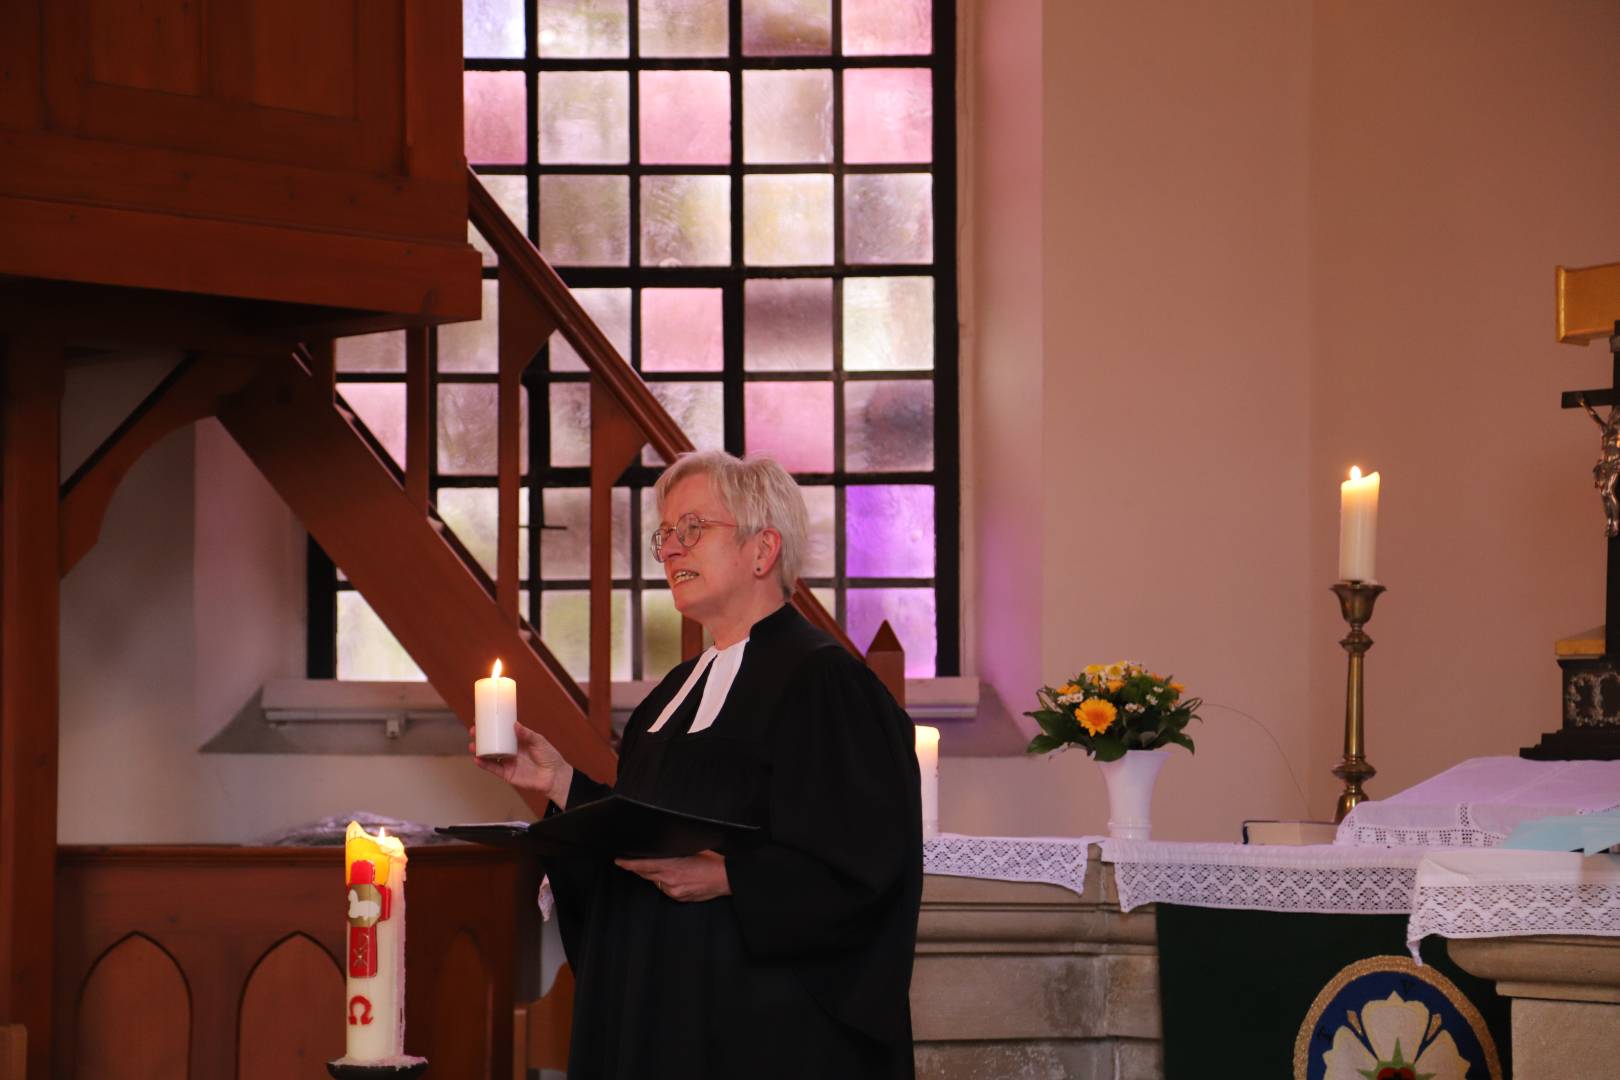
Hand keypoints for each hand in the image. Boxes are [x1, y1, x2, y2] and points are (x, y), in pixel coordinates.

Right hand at [468, 721, 574, 807]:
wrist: (554, 776)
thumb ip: (527, 734)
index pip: (501, 732)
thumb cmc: (549, 756)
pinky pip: (493, 769)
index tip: (480, 719)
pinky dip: (484, 765)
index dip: (491, 726)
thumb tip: (515, 725)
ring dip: (479, 751)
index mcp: (517, 740)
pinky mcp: (507, 774)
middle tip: (473, 731)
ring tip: (472, 746)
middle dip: (481, 738)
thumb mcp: (539, 741)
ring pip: (489, 756)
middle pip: (491, 743)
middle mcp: (510, 751)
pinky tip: (477, 759)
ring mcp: (507, 762)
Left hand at [614, 851, 730, 902]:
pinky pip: (667, 889)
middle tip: (630, 861)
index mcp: (672, 865)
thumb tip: (663, 851)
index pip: (644, 865)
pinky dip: (667, 883)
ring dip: (655, 875)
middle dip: (639, 868)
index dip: (629, 864)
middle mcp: (670, 880)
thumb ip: (674, 853)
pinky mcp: (680, 898)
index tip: (618, 861)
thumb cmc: (713, 860)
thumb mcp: (692, 849)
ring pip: (657, 882)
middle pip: (647, 874)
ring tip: (664, 866)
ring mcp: (674, 891)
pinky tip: (676, 877)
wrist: (727, 878)